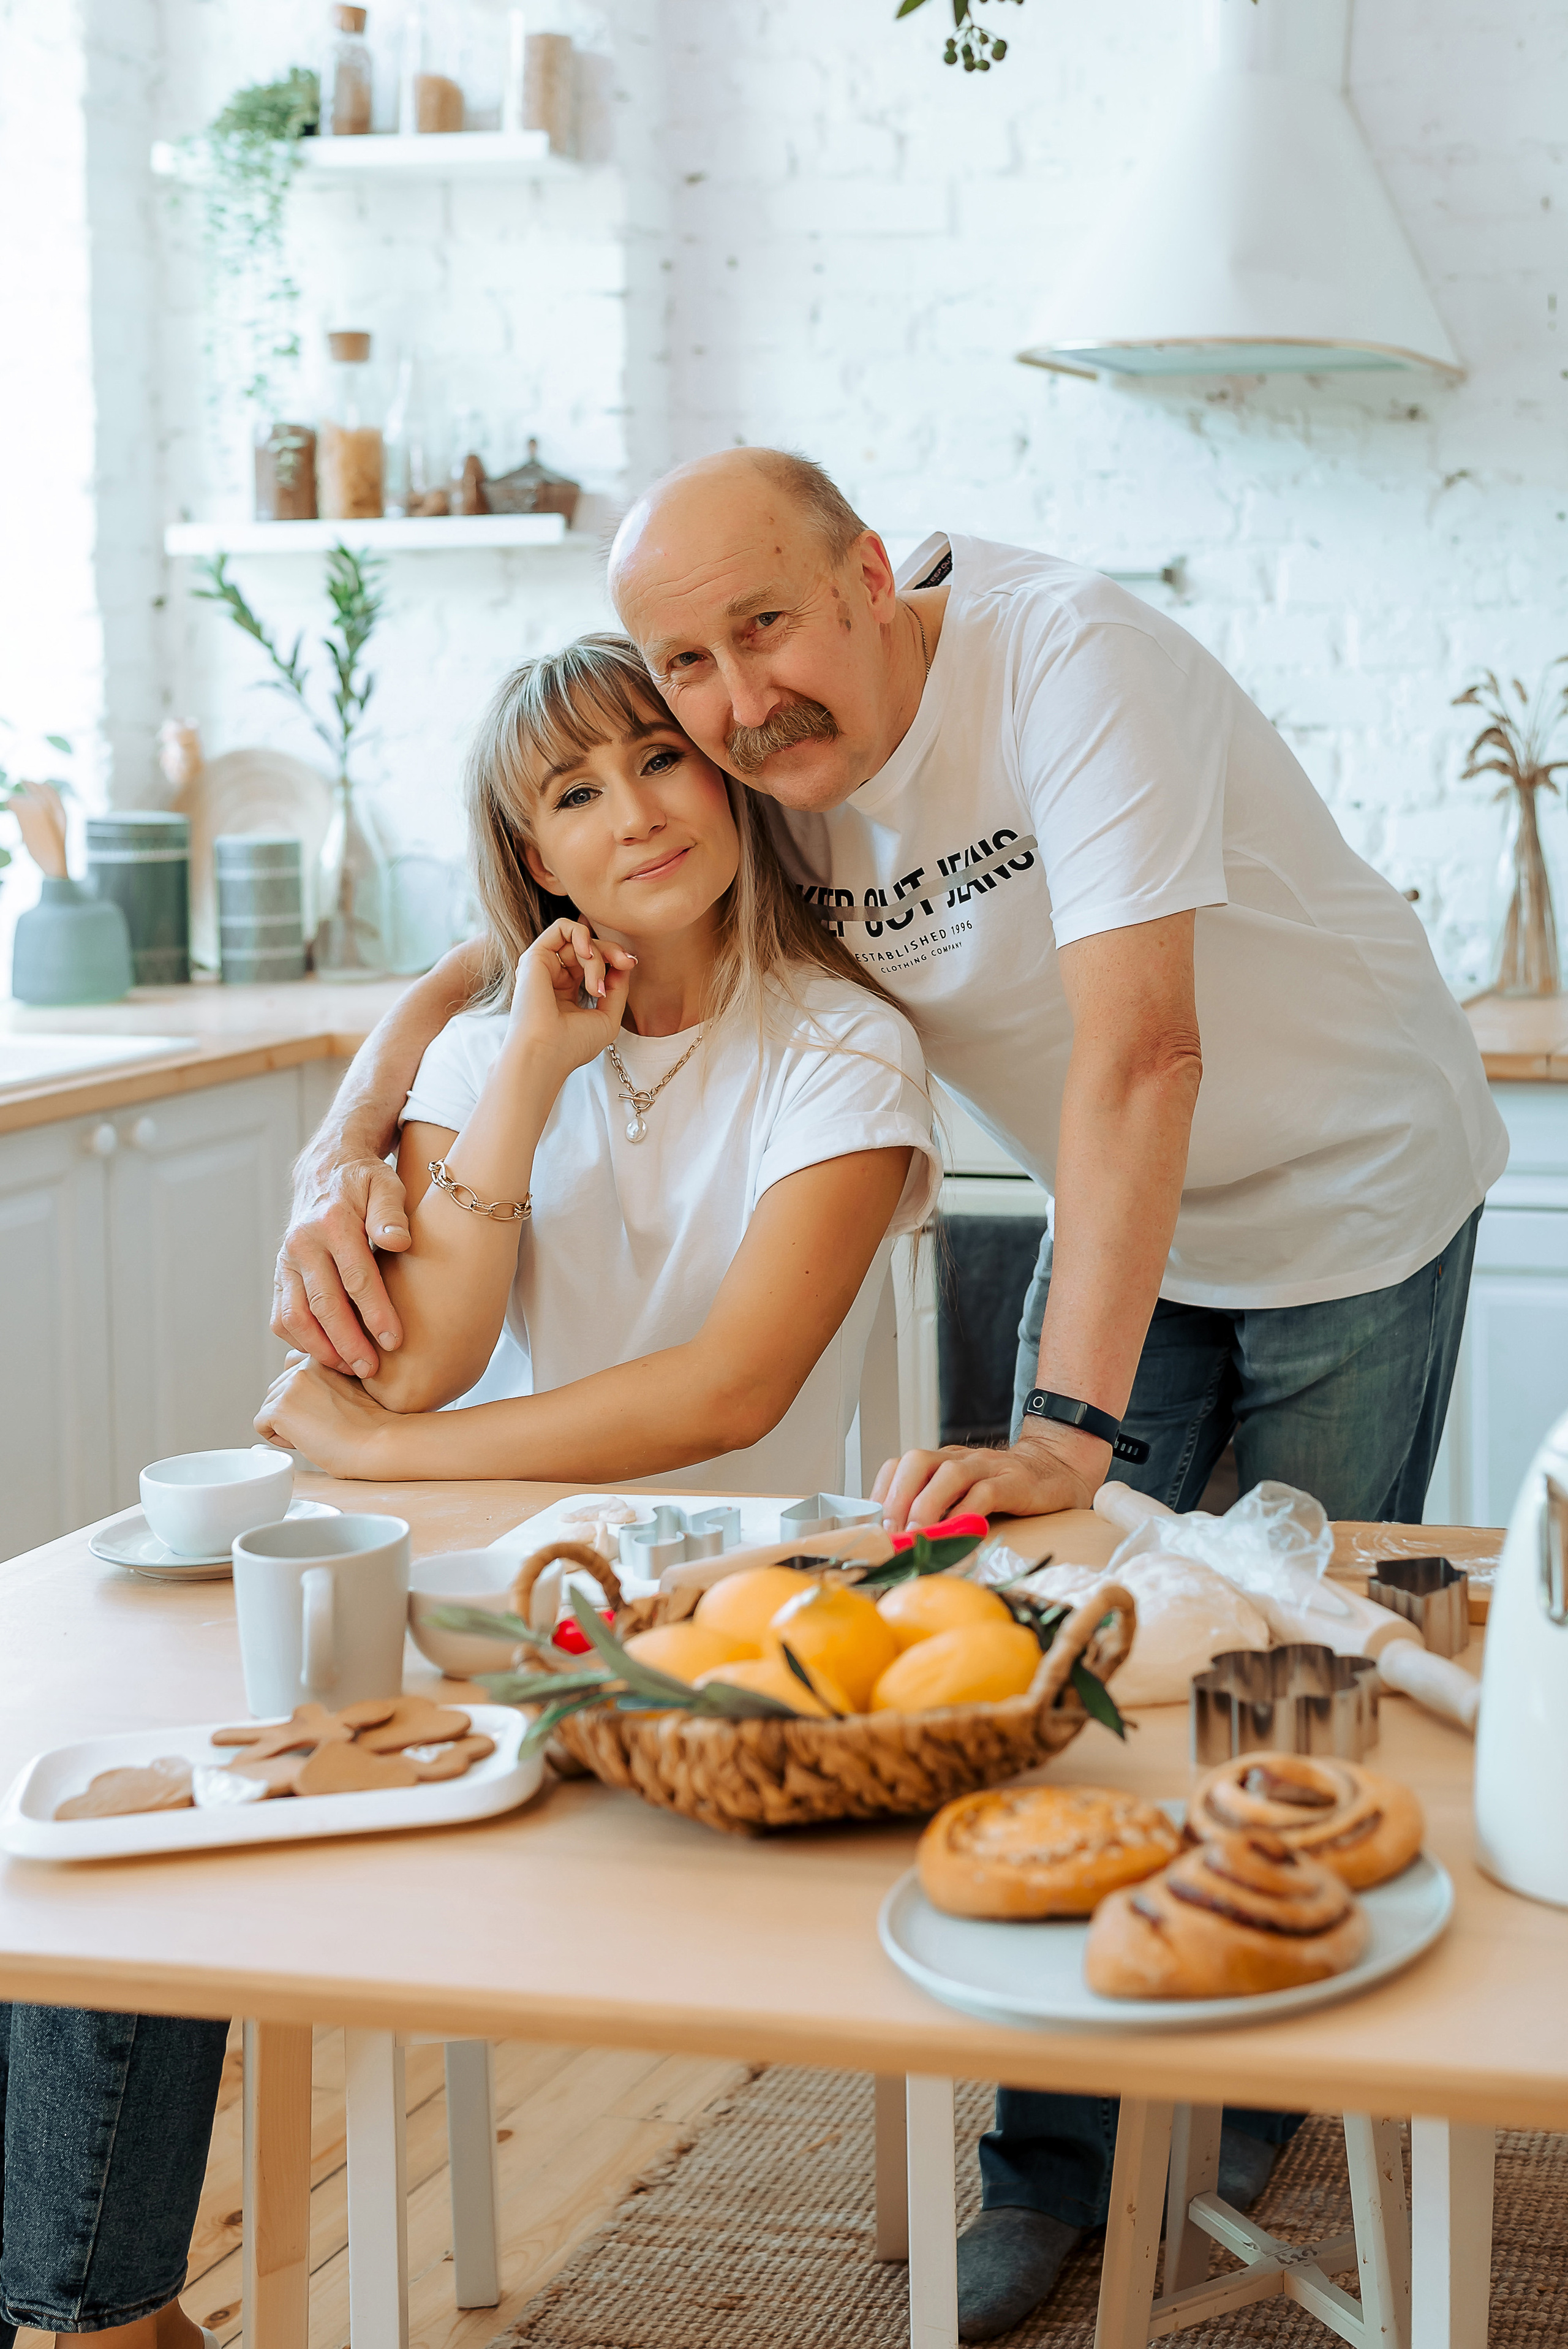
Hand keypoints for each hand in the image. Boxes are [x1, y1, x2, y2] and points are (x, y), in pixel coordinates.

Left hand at [255, 1356, 399, 1475]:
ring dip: (287, 1422)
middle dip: (294, 1409)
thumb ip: (328, 1376)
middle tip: (325, 1422)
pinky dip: (280, 1438)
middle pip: (278, 1388)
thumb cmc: (375, 1422)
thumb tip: (304, 1392)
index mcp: (326, 1352)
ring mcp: (292, 1384)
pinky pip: (261, 1425)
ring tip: (319, 1430)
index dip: (305, 1392)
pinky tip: (307, 1440)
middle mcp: (306, 1362)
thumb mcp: (355, 1384)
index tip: (328, 1407)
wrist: (380, 1442)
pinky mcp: (280, 1407)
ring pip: (269, 1405)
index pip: (294, 1366)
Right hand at [272, 1153, 411, 1377]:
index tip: (394, 1342)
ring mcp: (286, 1261)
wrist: (326, 1170)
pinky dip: (301, 1341)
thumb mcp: (386, 1184)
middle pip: (323, 1304)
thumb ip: (392, 1212)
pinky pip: (282, 1316)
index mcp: (332, 1221)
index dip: (376, 1313)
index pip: (356, 1277)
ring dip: (322, 1348)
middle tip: (371, 1371)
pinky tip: (328, 1355)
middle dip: (348, 1342)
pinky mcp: (280, 1274)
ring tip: (351, 1369)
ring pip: (295, 1316)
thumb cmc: (365, 1182)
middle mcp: (302, 1243)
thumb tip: (397, 1242)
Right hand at [506, 919, 636, 1080]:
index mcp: (566, 992)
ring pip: (579, 941)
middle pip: (589, 948)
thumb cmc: (572, 1045)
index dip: (615, 959)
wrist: (546, 1054)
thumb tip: (625, 962)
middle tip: (626, 962)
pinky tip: (587, 953)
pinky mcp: (535, 956)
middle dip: (612, 952)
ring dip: (597, 957)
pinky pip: (562, 928)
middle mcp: (553, 977)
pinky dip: (580, 933)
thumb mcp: (607, 1017)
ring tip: (595, 986)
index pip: (595, 963)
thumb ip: (617, 988)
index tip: (630, 964)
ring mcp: (543, 966)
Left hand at [872, 1424, 1107, 1530]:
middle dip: (897, 1498)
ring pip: (948, 1475)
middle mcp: (958, 1459)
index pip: (899, 1466)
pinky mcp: (1013, 1482)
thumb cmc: (1003, 1490)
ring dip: (926, 1507)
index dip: (880, 1494)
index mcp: (941, 1462)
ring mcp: (987, 1468)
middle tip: (892, 1533)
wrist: (1056, 1469)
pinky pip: (985, 1493)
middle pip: (916, 1462)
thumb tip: (898, 1541)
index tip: (872, 1528)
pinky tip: (958, 1533)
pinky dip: (966, 1514)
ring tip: (917, 1537)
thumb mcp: (963, 1494)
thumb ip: (936, 1508)